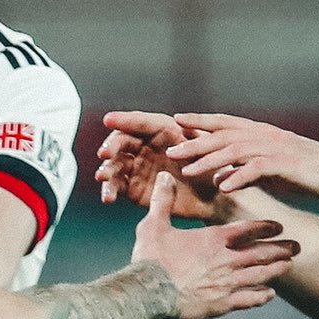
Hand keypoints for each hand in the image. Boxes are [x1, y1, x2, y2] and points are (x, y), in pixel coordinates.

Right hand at [95, 110, 224, 220]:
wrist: (215, 198)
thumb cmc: (213, 167)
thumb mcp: (206, 147)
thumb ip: (191, 135)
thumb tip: (177, 122)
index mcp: (161, 131)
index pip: (139, 122)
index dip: (123, 120)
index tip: (109, 119)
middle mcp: (145, 146)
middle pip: (121, 142)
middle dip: (111, 146)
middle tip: (105, 153)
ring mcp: (137, 167)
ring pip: (115, 164)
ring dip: (107, 169)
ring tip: (103, 176)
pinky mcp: (133, 188)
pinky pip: (117, 187)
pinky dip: (110, 190)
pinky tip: (108, 197)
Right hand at [130, 172, 296, 318]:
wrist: (146, 293)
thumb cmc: (150, 259)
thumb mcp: (153, 225)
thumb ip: (163, 200)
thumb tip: (164, 176)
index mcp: (213, 239)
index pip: (247, 230)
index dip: (265, 227)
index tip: (279, 225)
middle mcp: (226, 260)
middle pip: (261, 253)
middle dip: (281, 248)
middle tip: (297, 246)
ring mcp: (226, 284)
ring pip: (260, 275)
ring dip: (277, 269)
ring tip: (289, 265)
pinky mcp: (221, 304)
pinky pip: (249, 300)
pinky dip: (261, 296)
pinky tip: (270, 294)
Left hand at [166, 113, 318, 201]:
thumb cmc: (310, 174)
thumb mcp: (273, 170)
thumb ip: (246, 170)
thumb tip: (219, 178)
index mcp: (263, 133)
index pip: (225, 123)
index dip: (200, 120)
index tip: (175, 121)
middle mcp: (267, 136)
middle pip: (224, 135)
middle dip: (195, 141)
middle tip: (171, 150)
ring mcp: (278, 149)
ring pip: (236, 150)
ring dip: (210, 160)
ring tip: (188, 171)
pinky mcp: (289, 165)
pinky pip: (259, 170)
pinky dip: (239, 177)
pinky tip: (223, 187)